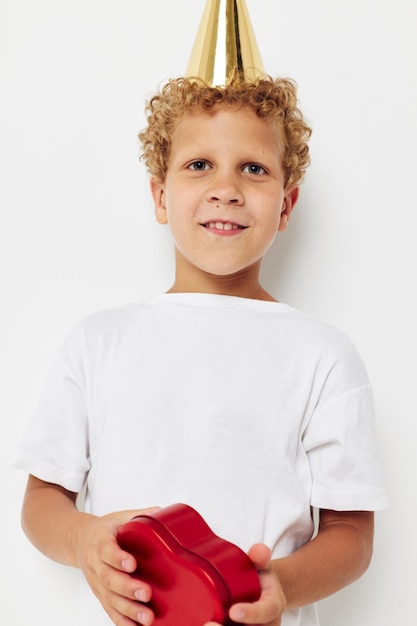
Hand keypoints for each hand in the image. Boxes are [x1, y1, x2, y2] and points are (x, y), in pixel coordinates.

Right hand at [75, 508, 159, 625]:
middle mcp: (96, 563)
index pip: (106, 549)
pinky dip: (121, 621)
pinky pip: (109, 610)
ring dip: (128, 609)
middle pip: (108, 579)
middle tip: (146, 593)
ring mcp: (96, 582)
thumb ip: (141, 516)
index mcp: (100, 540)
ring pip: (109, 598)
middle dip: (128, 588)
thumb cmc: (104, 531)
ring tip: (146, 616)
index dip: (117, 558)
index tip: (132, 563)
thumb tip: (165, 513)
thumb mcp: (119, 517)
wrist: (80, 541)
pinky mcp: (100, 595)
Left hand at [205, 543, 285, 625]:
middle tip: (209, 625)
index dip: (251, 614)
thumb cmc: (259, 578)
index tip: (233, 611)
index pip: (266, 612)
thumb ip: (260, 557)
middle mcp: (266, 625)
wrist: (262, 593)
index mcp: (273, 606)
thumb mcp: (262, 565)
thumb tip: (259, 551)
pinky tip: (198, 625)